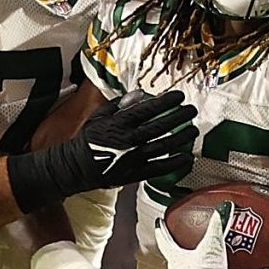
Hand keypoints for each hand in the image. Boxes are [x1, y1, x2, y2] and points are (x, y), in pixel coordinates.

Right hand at [73, 90, 198, 189]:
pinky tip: (187, 158)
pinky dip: (174, 163)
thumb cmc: (88, 139)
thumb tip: (139, 94)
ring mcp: (133, 158)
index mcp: (119, 123)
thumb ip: (119, 104)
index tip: (180, 96)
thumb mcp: (99, 116)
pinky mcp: (135, 174)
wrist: (76, 167)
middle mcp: (128, 140)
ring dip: (181, 138)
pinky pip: (159, 169)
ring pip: (163, 146)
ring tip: (193, 131)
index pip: (148, 109)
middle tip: (191, 111)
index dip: (167, 101)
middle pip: (160, 126)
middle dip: (179, 116)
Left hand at [159, 201, 268, 268]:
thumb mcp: (214, 244)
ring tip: (194, 257)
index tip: (159, 223)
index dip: (162, 230)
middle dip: (174, 247)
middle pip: (172, 257)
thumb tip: (223, 208)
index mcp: (176, 259)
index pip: (164, 241)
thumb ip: (217, 224)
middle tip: (176, 239)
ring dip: (187, 264)